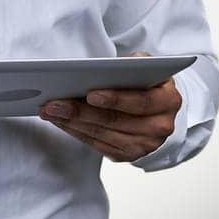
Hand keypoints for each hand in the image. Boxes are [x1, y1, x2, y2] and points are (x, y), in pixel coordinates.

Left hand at [38, 51, 180, 161]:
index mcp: (169, 101)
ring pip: (103, 135)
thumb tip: (103, 68)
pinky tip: (60, 121)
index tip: (90, 94)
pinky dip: (76, 132)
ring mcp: (145, 145)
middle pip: (115, 121)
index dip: (115, 99)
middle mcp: (160, 127)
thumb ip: (132, 64)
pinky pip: (98, 145)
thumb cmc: (145, 80)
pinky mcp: (129, 155)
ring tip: (50, 111)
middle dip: (81, 112)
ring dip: (72, 124)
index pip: (141, 102)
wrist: (156, 105)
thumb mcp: (145, 65)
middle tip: (54, 103)